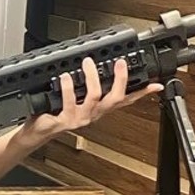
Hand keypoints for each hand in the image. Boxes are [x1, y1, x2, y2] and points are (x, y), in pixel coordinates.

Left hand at [13, 57, 163, 153]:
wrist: (38, 132)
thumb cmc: (57, 113)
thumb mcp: (77, 99)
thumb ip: (88, 85)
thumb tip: (96, 66)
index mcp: (98, 109)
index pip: (125, 100)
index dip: (141, 93)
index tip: (155, 84)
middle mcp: (92, 114)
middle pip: (115, 98)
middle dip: (120, 80)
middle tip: (120, 62)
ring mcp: (80, 118)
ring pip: (94, 97)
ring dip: (92, 78)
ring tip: (88, 63)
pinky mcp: (64, 121)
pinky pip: (69, 102)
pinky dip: (67, 87)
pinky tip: (65, 77)